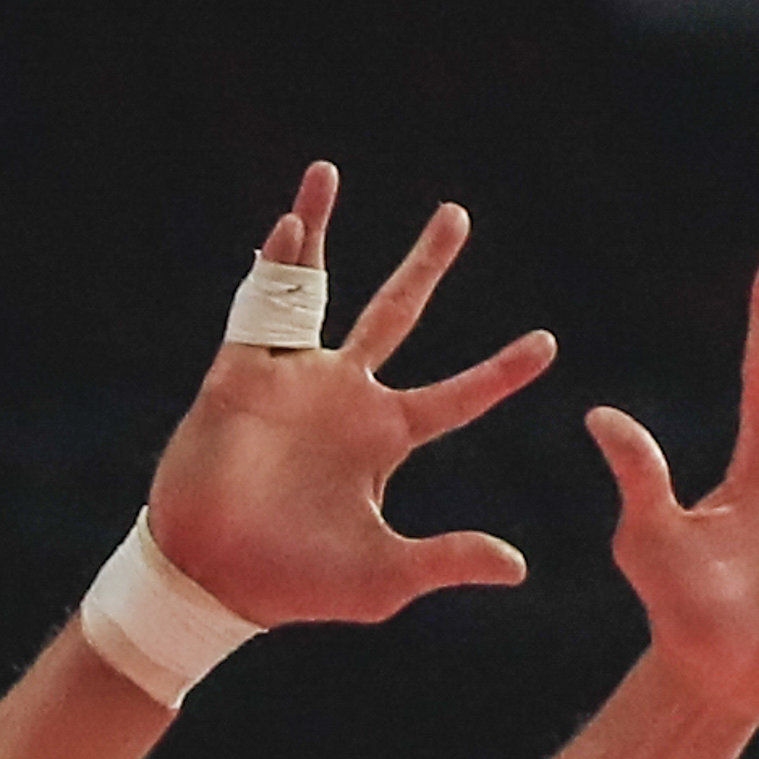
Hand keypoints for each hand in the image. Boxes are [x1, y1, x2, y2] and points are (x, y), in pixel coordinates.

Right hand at [140, 164, 556, 625]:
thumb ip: (448, 560)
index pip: (458, 395)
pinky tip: (286, 226)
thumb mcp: (384, 576)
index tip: (548, 344)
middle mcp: (342, 397)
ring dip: (318, 231)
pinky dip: (270, 267)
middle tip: (456, 214)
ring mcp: (289, 382)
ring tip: (326, 172)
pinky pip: (258, 312)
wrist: (211, 582)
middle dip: (426, 264)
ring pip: (312, 288)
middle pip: (396, 313)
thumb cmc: (295, 586)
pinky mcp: (238, 379)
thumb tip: (519, 567)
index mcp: (384, 438)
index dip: (500, 371)